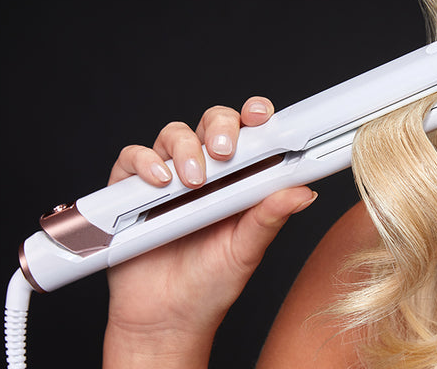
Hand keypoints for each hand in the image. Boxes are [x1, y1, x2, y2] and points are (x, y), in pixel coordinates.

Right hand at [103, 97, 316, 367]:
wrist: (166, 319)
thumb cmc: (210, 285)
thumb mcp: (246, 251)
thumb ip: (270, 218)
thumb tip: (304, 191)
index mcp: (238, 181)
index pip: (249, 134)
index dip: (256, 116)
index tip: (263, 116)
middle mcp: (205, 173)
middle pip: (212, 124)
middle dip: (220, 126)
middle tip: (225, 151)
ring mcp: (168, 179)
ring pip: (174, 135)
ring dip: (186, 149)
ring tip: (193, 181)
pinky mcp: (132, 191)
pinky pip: (133, 159)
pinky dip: (145, 163)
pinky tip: (160, 183)